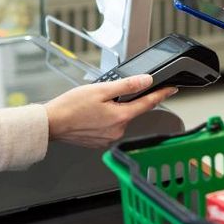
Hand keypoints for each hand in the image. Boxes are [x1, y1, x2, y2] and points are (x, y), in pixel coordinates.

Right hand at [44, 75, 176, 149]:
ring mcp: (108, 138)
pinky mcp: (99, 142)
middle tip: (104, 95)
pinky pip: (108, 127)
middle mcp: (117, 131)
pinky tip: (89, 115)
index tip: (172, 89)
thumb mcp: (101, 90)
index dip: (162, 94)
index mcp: (121, 117)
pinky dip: (103, 119)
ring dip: (111, 110)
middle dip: (123, 101)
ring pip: (118, 119)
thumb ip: (126, 86)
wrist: (51, 124)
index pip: (148, 103)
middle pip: (131, 110)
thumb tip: (145, 81)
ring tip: (92, 106)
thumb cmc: (70, 107)